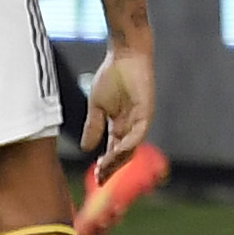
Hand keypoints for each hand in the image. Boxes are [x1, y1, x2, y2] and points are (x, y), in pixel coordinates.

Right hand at [84, 44, 154, 175]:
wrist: (124, 55)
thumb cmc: (112, 76)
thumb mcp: (97, 106)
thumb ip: (94, 127)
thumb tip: (86, 149)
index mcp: (120, 125)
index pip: (114, 150)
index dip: (106, 165)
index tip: (95, 177)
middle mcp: (132, 126)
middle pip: (124, 153)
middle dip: (112, 167)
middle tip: (100, 179)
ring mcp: (140, 120)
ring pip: (131, 147)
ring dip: (118, 160)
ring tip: (104, 169)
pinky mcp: (146, 111)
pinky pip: (138, 133)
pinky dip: (128, 144)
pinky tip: (116, 152)